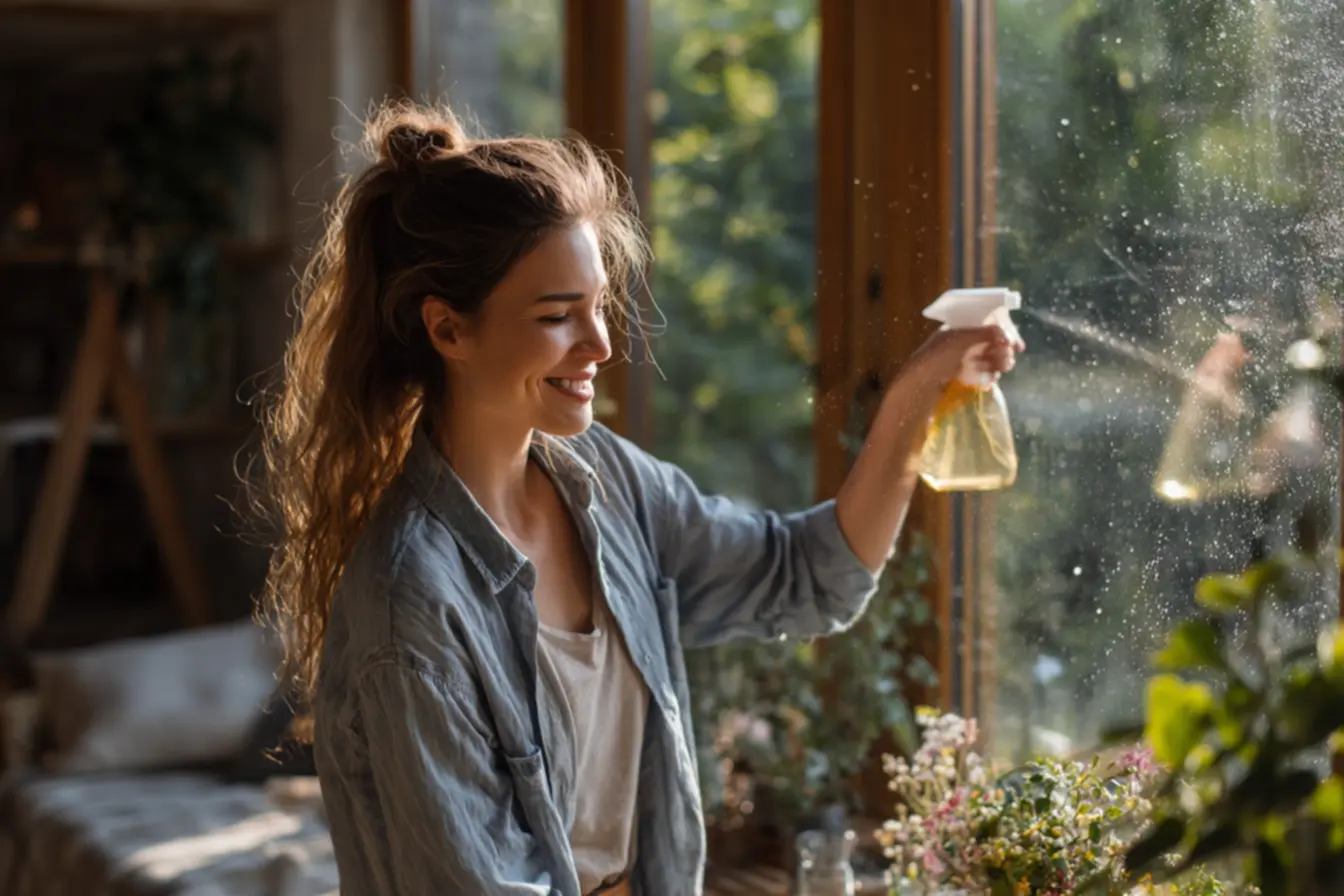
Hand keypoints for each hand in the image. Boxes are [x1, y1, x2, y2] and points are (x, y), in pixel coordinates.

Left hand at [908, 325, 1022, 386]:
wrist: (922, 383)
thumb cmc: (938, 356)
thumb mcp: (961, 339)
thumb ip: (985, 333)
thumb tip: (1006, 335)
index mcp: (963, 328)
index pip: (991, 325)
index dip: (1006, 333)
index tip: (1016, 344)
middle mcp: (968, 343)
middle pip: (997, 343)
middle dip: (1005, 350)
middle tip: (1007, 358)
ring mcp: (969, 360)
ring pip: (995, 360)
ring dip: (1001, 363)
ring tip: (998, 369)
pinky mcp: (969, 377)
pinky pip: (988, 374)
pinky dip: (991, 376)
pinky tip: (988, 380)